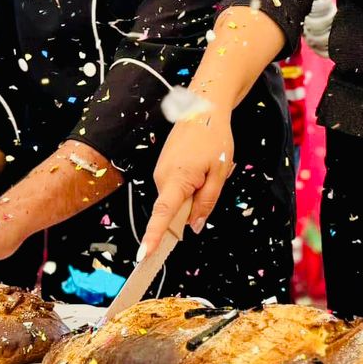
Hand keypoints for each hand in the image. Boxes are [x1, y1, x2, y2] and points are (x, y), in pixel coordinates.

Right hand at [143, 105, 233, 256]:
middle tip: (213, 177)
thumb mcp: (218, 173)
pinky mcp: (164, 168)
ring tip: (208, 166)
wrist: (203, 108)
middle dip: (195, 203)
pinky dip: (191, 183)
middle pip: (175, 209)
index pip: (162, 214)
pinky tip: (202, 164)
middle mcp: (161, 177)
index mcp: (176, 179)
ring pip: (178, 198)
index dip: (154, 236)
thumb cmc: (214, 137)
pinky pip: (177, 187)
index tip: (144, 255)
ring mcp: (160, 172)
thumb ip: (207, 201)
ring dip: (196, 191)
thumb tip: (195, 226)